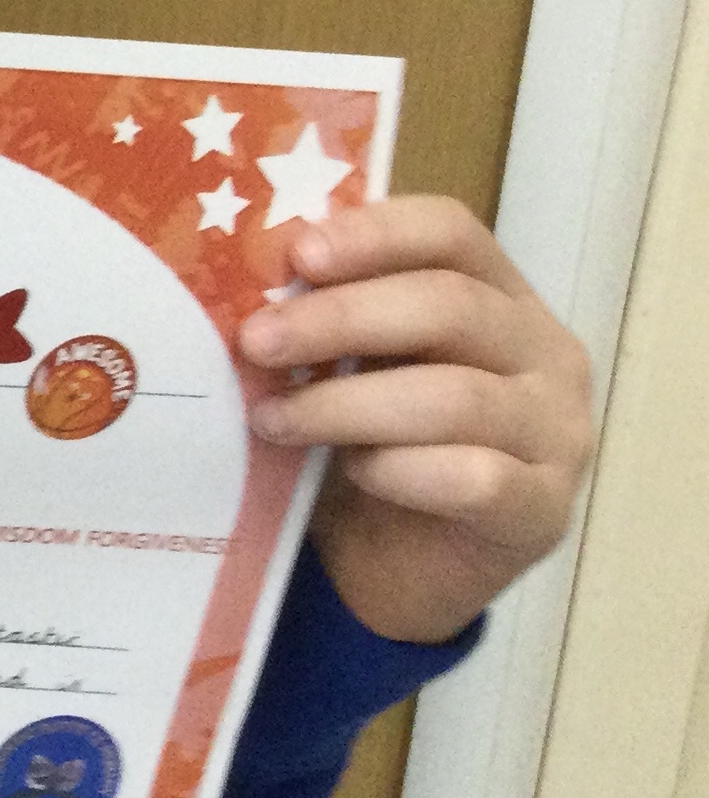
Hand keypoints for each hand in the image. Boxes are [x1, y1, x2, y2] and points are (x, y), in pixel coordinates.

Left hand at [237, 195, 592, 645]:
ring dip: (347, 405)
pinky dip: (400, 472)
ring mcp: (556, 433)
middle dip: (341, 319)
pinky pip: (475, 479)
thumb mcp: (348, 363)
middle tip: (256, 341)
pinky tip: (353, 473)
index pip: (452, 233)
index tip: (298, 254)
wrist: (395, 564)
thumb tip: (241, 275)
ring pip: (455, 398)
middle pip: (450, 307)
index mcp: (498, 295)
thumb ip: (326, 315)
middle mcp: (544, 354)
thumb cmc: (368, 438)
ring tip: (273, 418)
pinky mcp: (544, 510)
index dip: (376, 234)